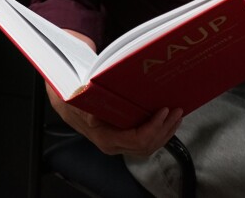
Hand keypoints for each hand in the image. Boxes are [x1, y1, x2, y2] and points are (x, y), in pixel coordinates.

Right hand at [45, 84, 182, 155]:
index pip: (136, 140)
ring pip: (149, 145)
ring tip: (177, 115)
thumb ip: (84, 104)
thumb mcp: (76, 99)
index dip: (153, 128)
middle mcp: (115, 145)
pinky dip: (160, 131)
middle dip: (165, 129)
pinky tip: (168, 119)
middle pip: (147, 145)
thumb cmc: (73, 99)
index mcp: (106, 138)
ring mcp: (121, 143)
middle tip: (176, 111)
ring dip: (166, 131)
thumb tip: (92, 110)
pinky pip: (147, 140)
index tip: (163, 112)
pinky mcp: (126, 137)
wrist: (67, 103)